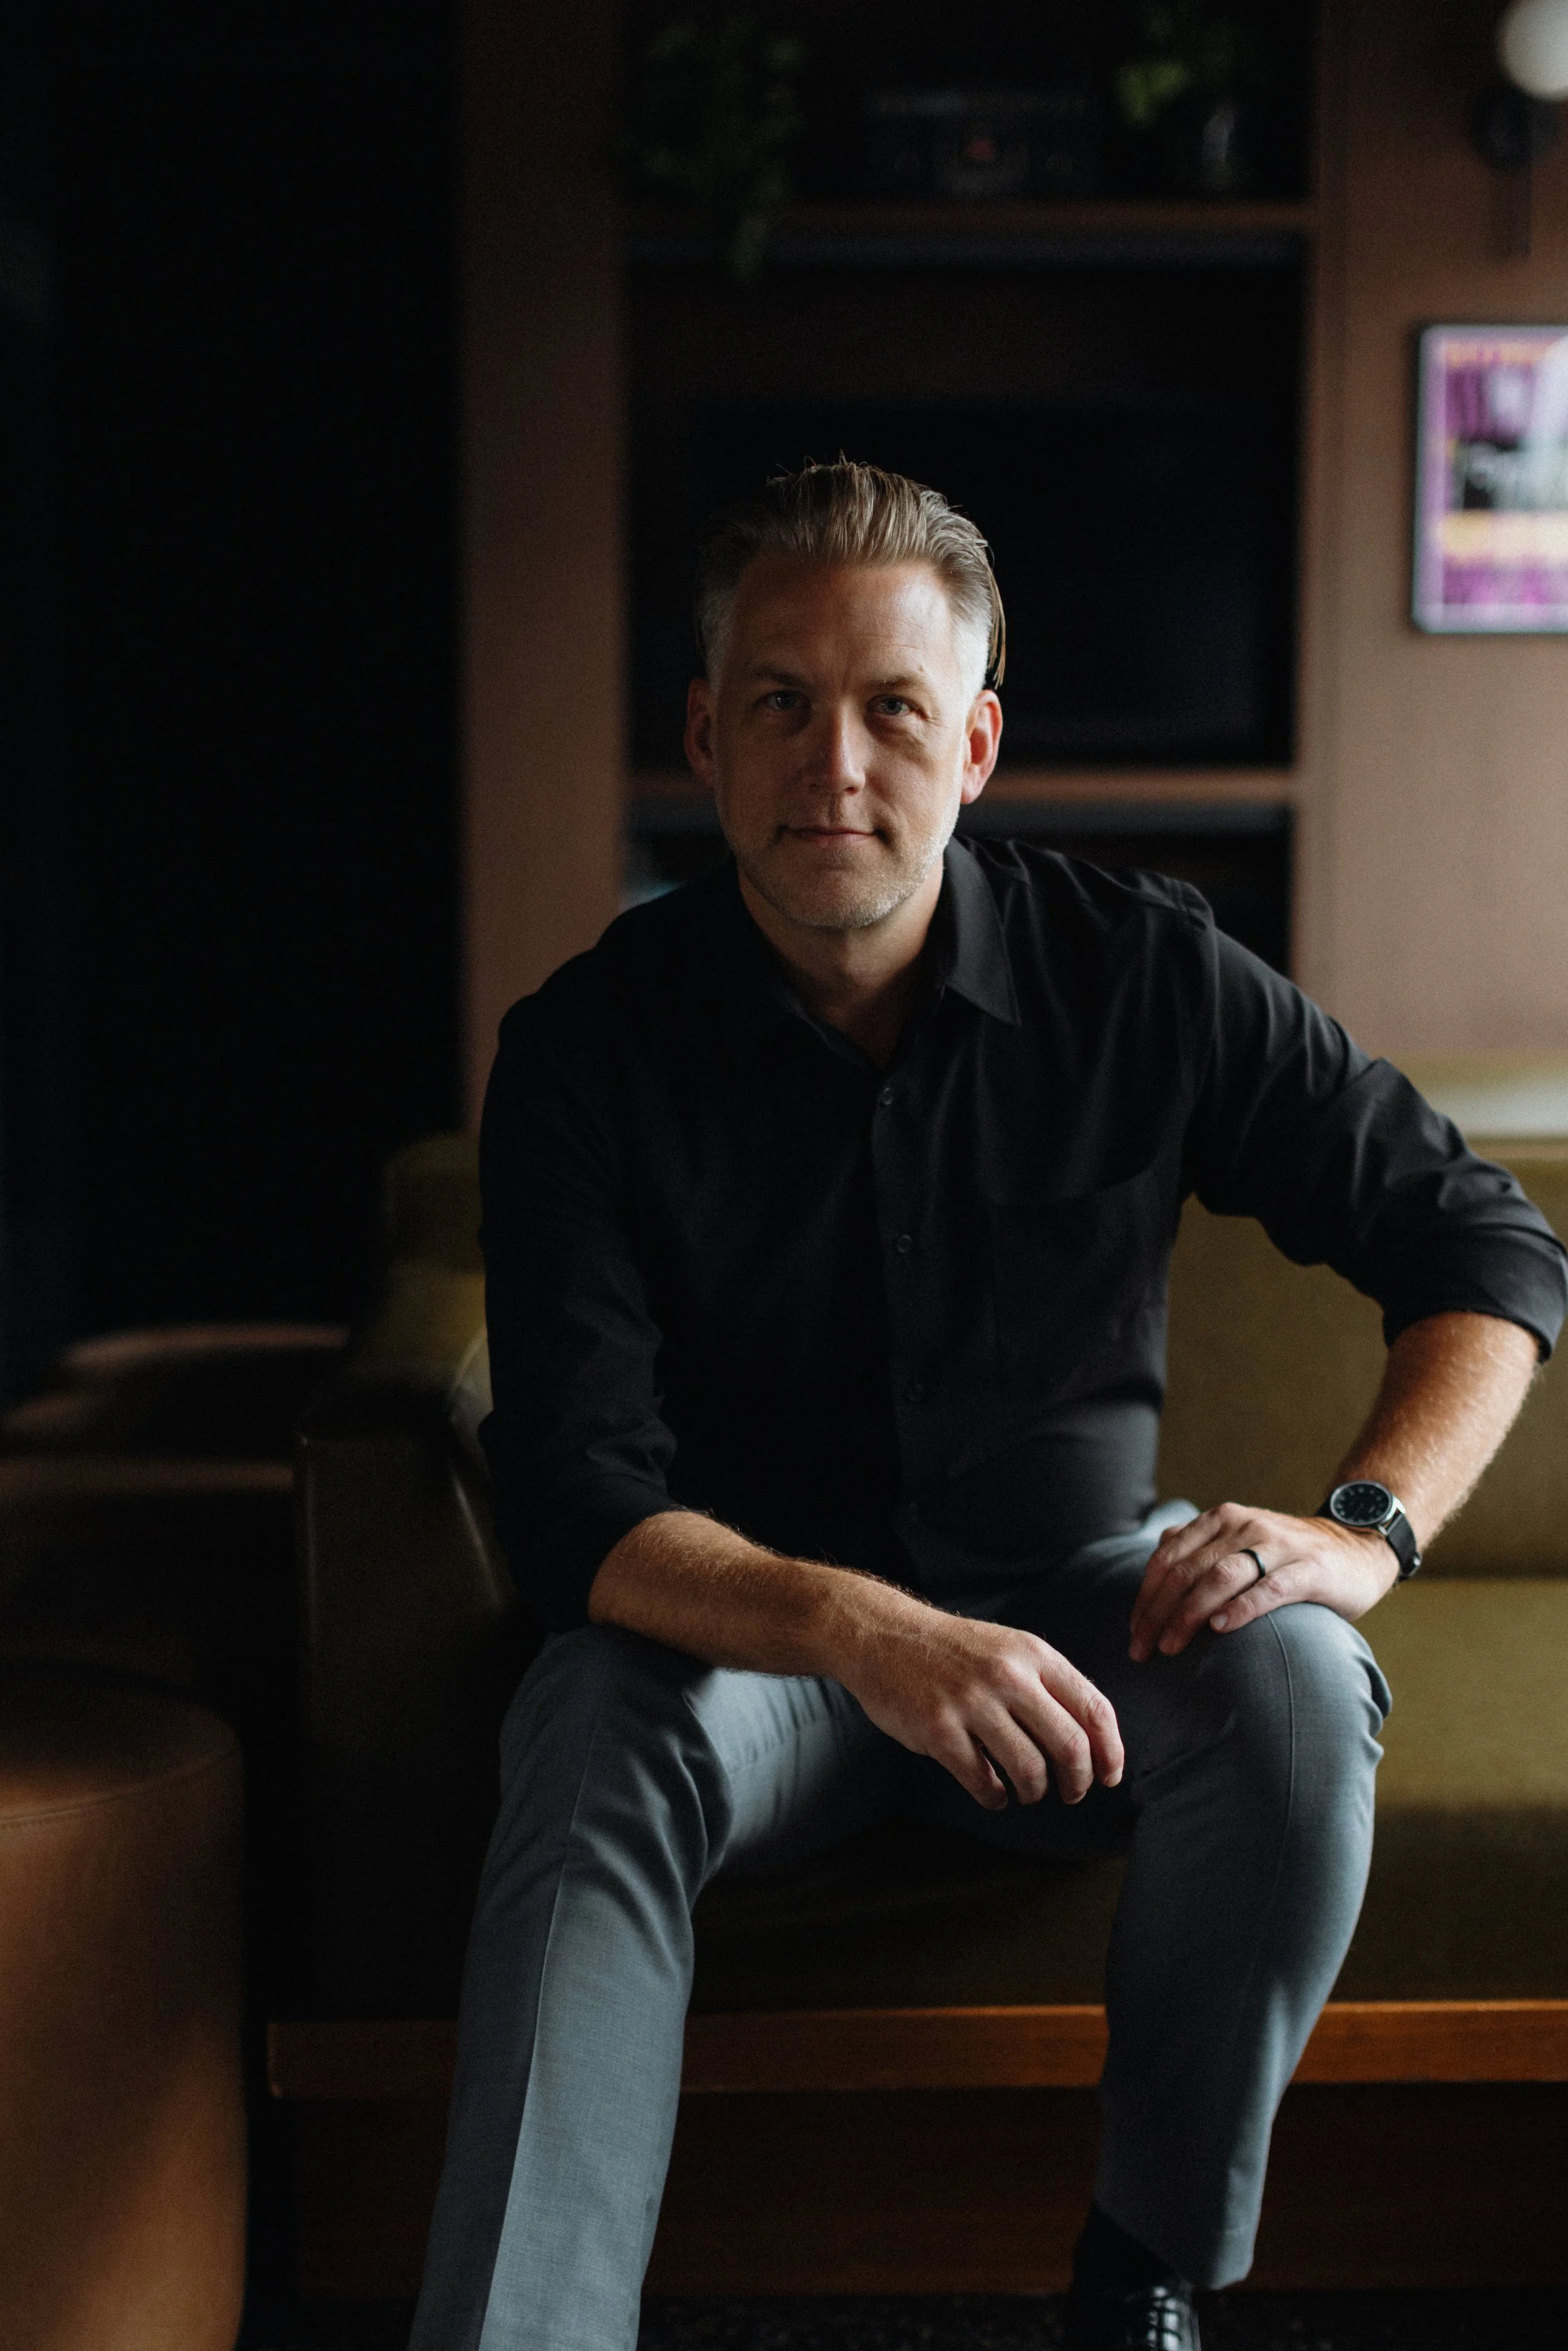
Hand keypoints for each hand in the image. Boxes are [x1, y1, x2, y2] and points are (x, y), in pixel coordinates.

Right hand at [830, 1585, 1123, 1811]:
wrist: (884, 1636)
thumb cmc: (955, 1651)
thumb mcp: (1009, 1648)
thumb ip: (1048, 1685)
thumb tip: (1093, 1742)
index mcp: (1033, 1654)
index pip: (1093, 1709)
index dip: (1110, 1751)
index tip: (1110, 1775)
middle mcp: (1007, 1675)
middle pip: (1070, 1745)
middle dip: (1079, 1781)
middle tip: (1072, 1793)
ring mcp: (971, 1703)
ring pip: (1029, 1769)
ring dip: (1035, 1791)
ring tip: (1027, 1791)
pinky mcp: (938, 1730)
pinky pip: (982, 1781)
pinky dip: (995, 1797)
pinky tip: (993, 1792)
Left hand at [1129, 1502, 1399, 1662]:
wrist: (1357, 1548)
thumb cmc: (1286, 1558)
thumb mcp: (1238, 1544)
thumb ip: (1198, 1550)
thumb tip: (1153, 1572)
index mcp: (1220, 1520)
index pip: (1167, 1558)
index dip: (1145, 1598)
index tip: (1134, 1635)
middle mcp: (1244, 1525)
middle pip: (1187, 1570)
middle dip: (1158, 1613)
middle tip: (1144, 1651)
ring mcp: (1278, 1545)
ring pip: (1220, 1577)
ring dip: (1188, 1613)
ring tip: (1171, 1646)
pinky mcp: (1310, 1568)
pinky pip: (1269, 1588)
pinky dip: (1241, 1608)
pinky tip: (1220, 1628)